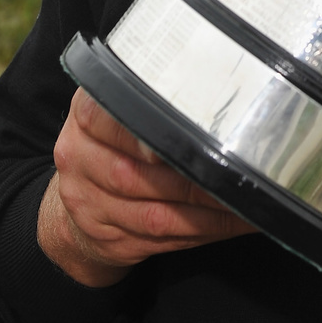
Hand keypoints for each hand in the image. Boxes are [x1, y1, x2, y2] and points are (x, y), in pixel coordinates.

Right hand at [39, 88, 255, 286]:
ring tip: (243, 204)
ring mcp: (89, 204)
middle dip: (195, 183)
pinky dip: (202, 233)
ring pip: (154, 216)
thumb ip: (150, 93)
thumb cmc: (112, 140)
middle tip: (237, 177)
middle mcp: (80, 159)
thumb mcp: (118, 104)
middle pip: (138, 176)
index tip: (190, 142)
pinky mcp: (109, 239)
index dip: (149, 136)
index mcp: (86, 117)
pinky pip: (162, 241)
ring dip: (208, 215)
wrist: (77, 194)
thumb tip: (213, 81)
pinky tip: (228, 224)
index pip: (113, 121)